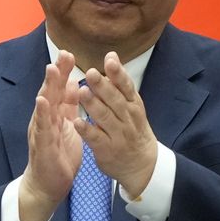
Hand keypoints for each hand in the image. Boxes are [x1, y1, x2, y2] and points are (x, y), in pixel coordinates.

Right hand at [19, 51, 81, 220]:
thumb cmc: (58, 155)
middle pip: (51, 91)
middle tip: (63, 53)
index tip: (70, 53)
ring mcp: (41, 130)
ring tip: (51, 69)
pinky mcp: (41, 144)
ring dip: (47, 86)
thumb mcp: (67, 127)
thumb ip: (69, 107)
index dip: (64, 72)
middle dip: (57, 72)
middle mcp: (45, 119)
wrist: (47, 185)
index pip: (59, 89)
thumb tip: (75, 85)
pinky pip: (41, 127)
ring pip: (44, 105)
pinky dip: (41, 113)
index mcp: (54, 115)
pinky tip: (41, 101)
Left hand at [74, 52, 157, 196]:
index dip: (118, 73)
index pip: (126, 86)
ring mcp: (118, 135)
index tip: (109, 60)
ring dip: (93, 105)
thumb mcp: (132, 105)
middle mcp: (127, 118)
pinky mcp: (107, 150)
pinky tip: (76, 122)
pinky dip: (87, 130)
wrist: (142, 164)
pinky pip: (96, 138)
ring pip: (105, 117)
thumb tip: (111, 55)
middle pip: (115, 100)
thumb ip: (119, 83)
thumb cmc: (133, 129)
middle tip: (90, 73)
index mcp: (133, 104)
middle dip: (103, 87)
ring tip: (81, 92)